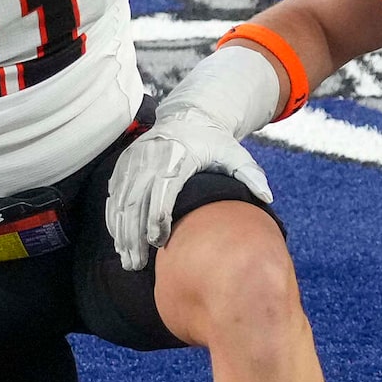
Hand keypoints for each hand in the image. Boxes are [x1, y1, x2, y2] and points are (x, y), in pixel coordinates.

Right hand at [105, 101, 274, 272]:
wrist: (188, 117)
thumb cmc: (213, 141)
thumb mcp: (235, 153)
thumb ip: (250, 174)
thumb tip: (266, 197)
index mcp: (179, 155)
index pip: (163, 188)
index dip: (158, 216)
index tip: (159, 242)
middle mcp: (150, 157)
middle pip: (137, 200)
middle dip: (135, 235)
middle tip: (138, 264)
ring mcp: (134, 161)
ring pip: (122, 201)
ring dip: (122, 233)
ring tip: (129, 260)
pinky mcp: (124, 165)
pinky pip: (115, 196)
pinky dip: (114, 220)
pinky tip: (120, 242)